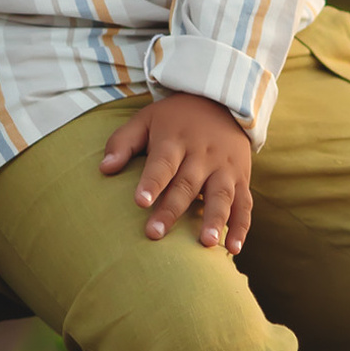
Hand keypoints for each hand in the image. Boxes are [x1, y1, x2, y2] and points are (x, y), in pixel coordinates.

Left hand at [100, 92, 253, 251]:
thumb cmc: (175, 119)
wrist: (221, 101)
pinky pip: (245, 204)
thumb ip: (123, 142)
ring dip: (214, 219)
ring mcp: (224, 168)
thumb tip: (104, 169)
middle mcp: (202, 154)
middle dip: (172, 209)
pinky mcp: (241, 179)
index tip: (140, 201)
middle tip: (155, 233)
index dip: (152, 182)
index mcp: (176, 140)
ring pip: (220, 195)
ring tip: (205, 243)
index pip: (163, 162)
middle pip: (187, 184)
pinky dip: (241, 226)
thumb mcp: (146, 119)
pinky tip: (234, 249)